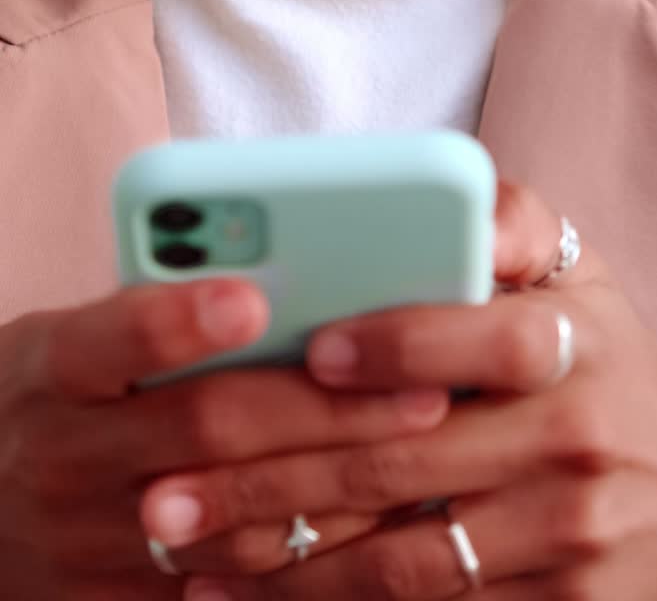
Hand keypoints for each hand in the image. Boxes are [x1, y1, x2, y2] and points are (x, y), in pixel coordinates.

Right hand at [0, 277, 446, 598]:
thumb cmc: (45, 396)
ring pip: (232, 521)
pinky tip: (371, 525)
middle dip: (320, 408)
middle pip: (203, 427)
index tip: (255, 298)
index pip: (112, 338)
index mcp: (50, 370)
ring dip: (335, 491)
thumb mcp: (67, 340)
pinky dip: (301, 559)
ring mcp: (87, 543)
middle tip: (420, 389)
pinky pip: (226, 589)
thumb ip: (149, 313)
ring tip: (420, 458)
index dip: (180, 319)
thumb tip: (284, 278)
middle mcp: (64, 457)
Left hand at [179, 184, 656, 600]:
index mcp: (574, 339)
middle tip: (168, 486)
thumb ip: (508, 223)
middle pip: (404, 459)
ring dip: (278, 559)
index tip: (311, 351)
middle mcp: (571, 436)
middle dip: (273, 475)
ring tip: (184, 549)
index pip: (485, 337)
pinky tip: (251, 599)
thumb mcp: (581, 277)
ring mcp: (563, 533)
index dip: (398, 345)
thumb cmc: (610, 361)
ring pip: (398, 556)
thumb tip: (429, 187)